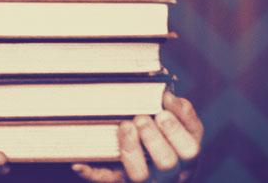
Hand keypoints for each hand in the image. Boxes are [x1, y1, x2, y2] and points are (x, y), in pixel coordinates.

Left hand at [72, 91, 202, 181]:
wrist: (154, 170)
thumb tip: (168, 92)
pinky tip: (77, 163)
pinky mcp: (118, 181)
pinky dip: (91, 172)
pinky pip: (105, 179)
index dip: (177, 129)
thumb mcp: (180, 125)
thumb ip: (178, 110)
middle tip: (141, 118)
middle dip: (154, 138)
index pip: (190, 149)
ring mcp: (143, 179)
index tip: (162, 109)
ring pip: (140, 175)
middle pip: (168, 163)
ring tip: (124, 126)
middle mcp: (167, 173)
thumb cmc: (165, 135)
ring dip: (131, 149)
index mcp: (184, 155)